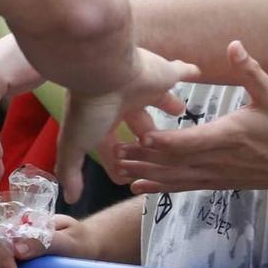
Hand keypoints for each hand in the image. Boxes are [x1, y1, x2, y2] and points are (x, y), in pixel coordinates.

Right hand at [56, 48, 195, 202]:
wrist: (102, 68)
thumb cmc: (89, 108)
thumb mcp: (76, 145)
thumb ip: (72, 171)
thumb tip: (70, 199)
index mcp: (104, 118)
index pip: (112, 142)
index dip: (119, 158)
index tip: (126, 175)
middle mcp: (124, 101)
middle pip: (139, 121)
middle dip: (148, 136)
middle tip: (156, 147)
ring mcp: (145, 86)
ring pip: (160, 98)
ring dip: (169, 104)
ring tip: (180, 109)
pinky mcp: (164, 73)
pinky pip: (181, 71)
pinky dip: (188, 71)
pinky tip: (197, 72)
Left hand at [120, 41, 267, 194]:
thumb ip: (251, 71)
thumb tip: (235, 45)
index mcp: (227, 137)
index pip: (190, 143)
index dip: (165, 142)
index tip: (141, 136)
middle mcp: (216, 160)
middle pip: (173, 162)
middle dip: (143, 157)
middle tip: (114, 152)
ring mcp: (214, 174)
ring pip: (174, 177)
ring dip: (145, 172)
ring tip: (117, 168)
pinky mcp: (214, 182)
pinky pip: (182, 186)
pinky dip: (159, 186)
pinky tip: (138, 186)